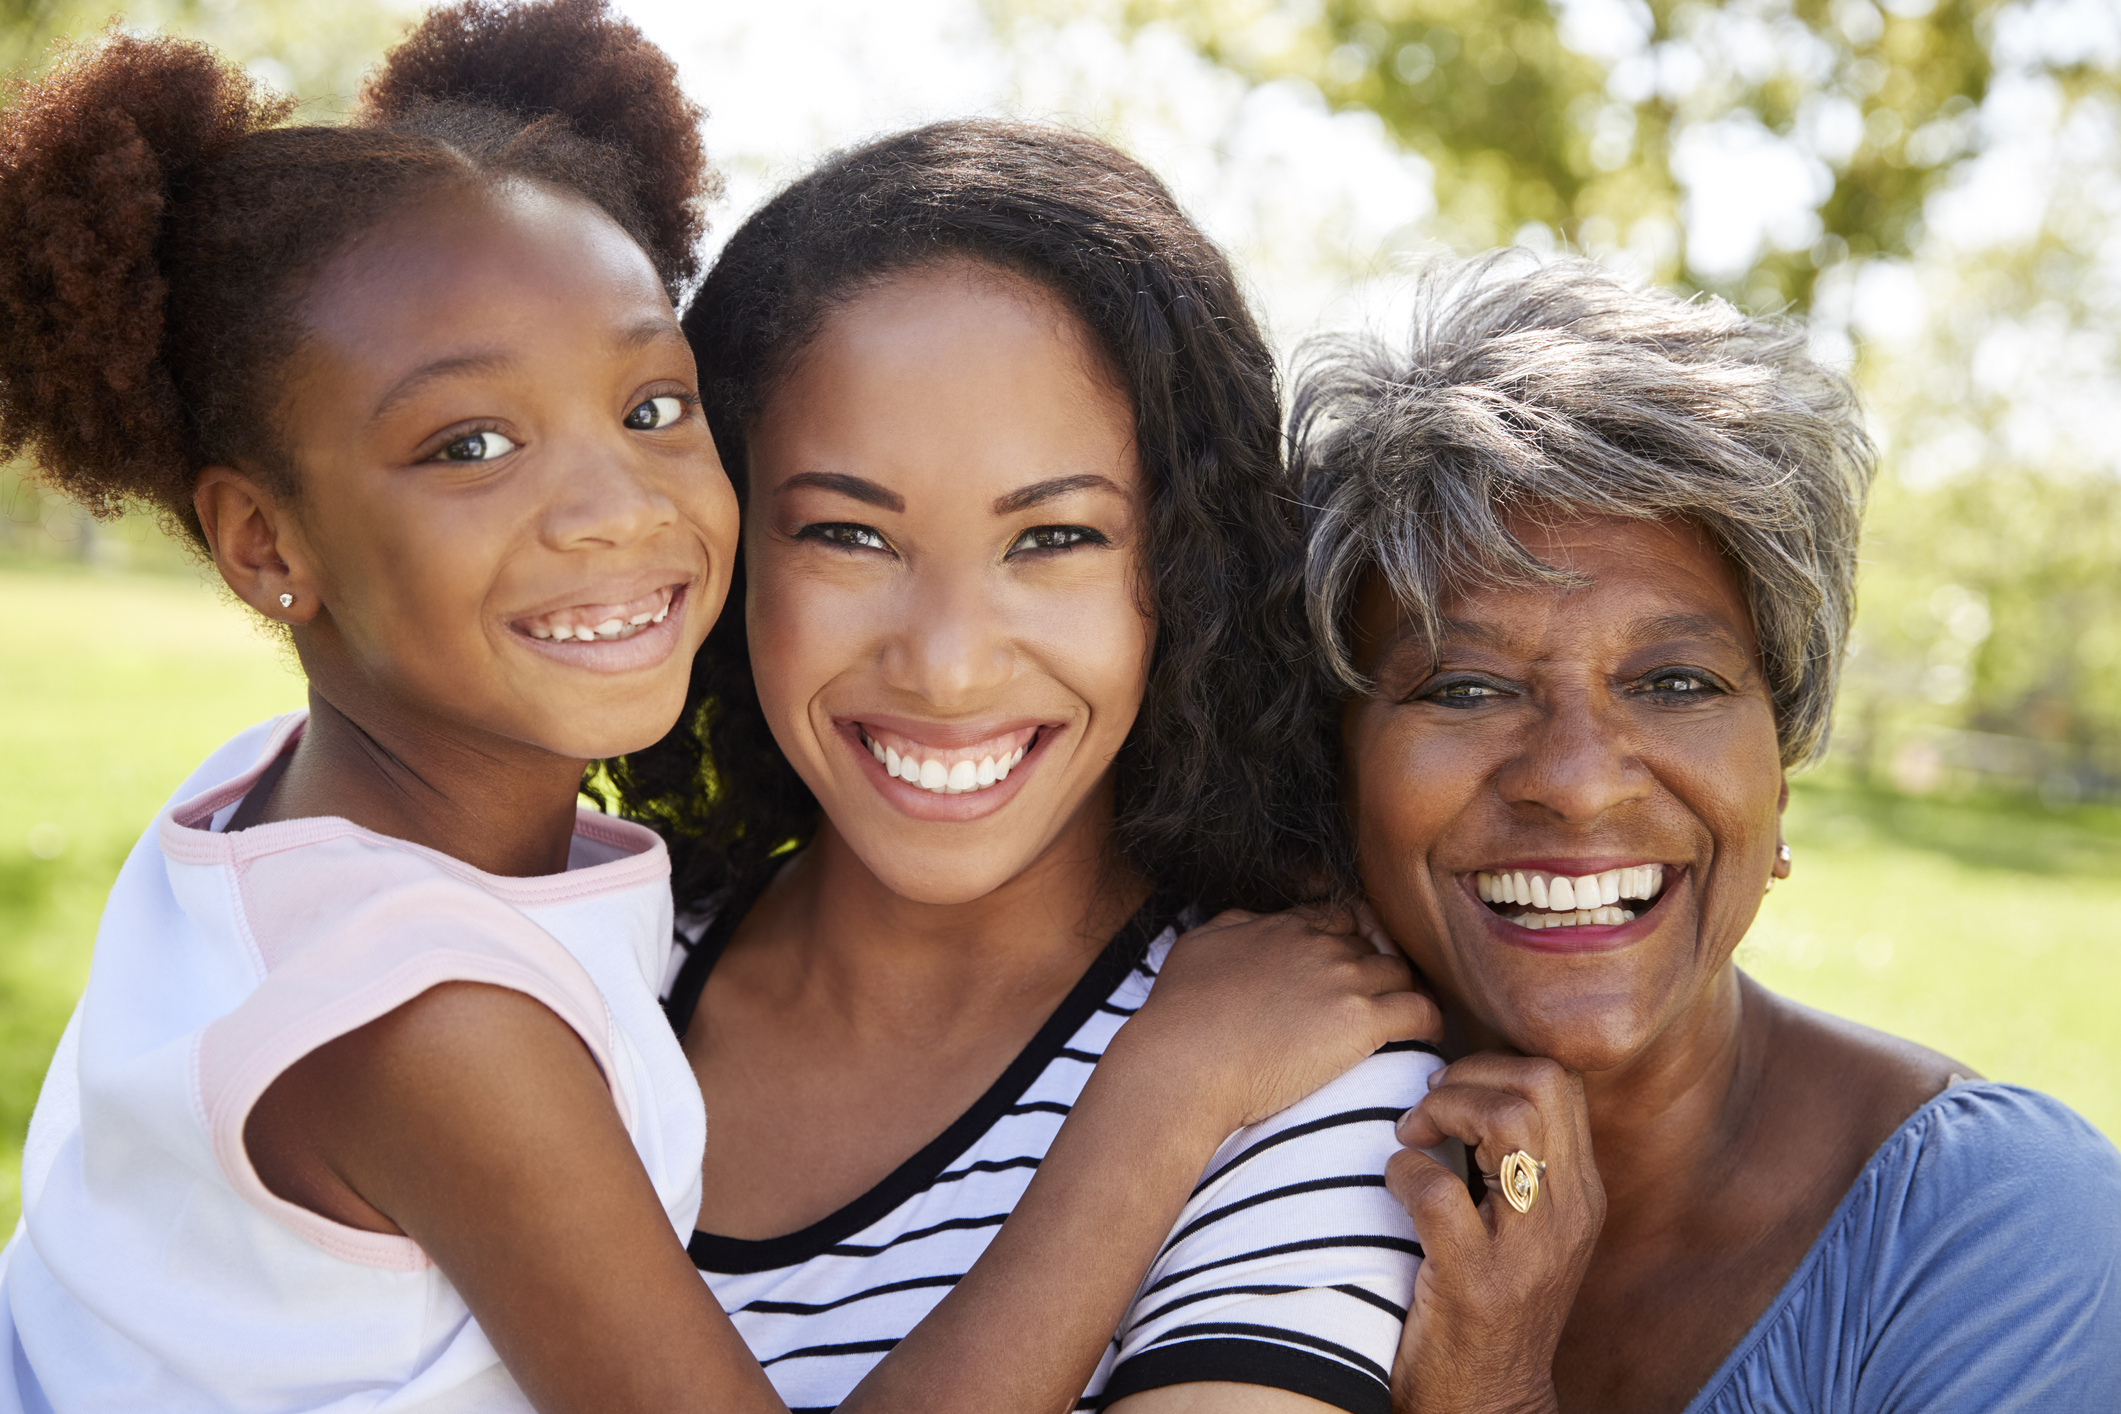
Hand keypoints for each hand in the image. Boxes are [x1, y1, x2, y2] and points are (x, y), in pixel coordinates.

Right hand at [1118, 905, 1441, 1132]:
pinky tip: (1427, 1035)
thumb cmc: (1179, 1013)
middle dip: (1381, 968)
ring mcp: (1344, 980)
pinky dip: (1431, 1020)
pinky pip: (1421, 1010)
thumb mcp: (1197, 945)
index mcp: (1284, 926)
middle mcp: (1319, 944)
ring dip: (1406, 993)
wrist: (1183, 1062)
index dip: (1353, 938)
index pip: (1339, 917)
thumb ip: (1233, 925)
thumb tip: (1252, 923)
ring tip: (1407, 1019)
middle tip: (1383, 998)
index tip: (1355, 961)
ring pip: (1401, 974)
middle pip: (1374, 945)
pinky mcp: (1362, 1022)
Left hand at [1386, 1054, 1604, 1413]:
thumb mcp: (1526, 1228)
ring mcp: (1527, 1248)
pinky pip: (1438, 1191)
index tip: (1450, 1091)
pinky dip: (1403, 1171)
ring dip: (1443, 1110)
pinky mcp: (1476, 1281)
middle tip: (1428, 1106)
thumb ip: (1515, 1163)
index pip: (1561, 1083)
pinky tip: (1395, 1185)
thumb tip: (1465, 1083)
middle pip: (1542, 1085)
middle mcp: (1568, 1214)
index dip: (1496, 1065)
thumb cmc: (1492, 1304)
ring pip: (1507, 1121)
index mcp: (1580, 1195)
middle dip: (1472, 1074)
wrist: (1491, 1401)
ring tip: (1412, 1135)